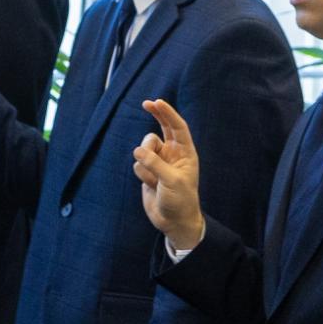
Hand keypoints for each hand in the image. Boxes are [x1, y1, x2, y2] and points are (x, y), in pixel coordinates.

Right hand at [132, 98, 205, 249]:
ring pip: (144, 148)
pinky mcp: (147, 171)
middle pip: (161, 128)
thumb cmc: (180, 200)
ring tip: (153, 179)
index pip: (177, 128)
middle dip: (155, 115)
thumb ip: (154, 163)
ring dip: (145, 162)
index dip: (168, 114)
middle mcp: (172, 154)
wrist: (173, 221)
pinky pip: (137, 164)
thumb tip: (137, 151)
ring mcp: (159, 162)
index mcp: (185, 153)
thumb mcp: (171, 181)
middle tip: (146, 103)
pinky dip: (141, 174)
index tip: (158, 102)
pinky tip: (150, 185)